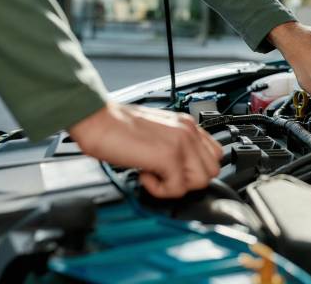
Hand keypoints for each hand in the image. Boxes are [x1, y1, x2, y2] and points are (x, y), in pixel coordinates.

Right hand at [69, 102, 221, 197]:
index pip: (214, 154)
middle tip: (164, 174)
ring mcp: (181, 142)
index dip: (195, 168)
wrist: (97, 120)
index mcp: (186, 124)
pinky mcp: (169, 156)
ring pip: (200, 181)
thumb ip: (175, 145)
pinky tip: (145, 175)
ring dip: (176, 186)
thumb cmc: (118, 127)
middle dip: (188, 180)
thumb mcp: (157, 132)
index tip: (176, 171)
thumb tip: (180, 169)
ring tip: (154, 173)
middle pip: (211, 170)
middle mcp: (188, 130)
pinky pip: (178, 189)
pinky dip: (160, 190)